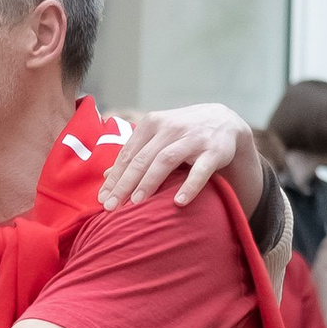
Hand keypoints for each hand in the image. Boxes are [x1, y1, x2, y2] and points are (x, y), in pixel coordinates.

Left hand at [98, 103, 251, 214]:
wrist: (224, 121)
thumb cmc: (182, 133)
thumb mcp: (158, 136)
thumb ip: (135, 153)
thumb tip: (107, 175)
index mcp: (152, 123)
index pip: (128, 154)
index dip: (114, 177)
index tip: (102, 199)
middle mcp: (170, 128)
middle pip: (142, 158)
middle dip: (125, 183)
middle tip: (112, 206)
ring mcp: (193, 138)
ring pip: (165, 160)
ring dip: (149, 182)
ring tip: (136, 202)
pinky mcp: (214, 151)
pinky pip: (200, 170)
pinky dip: (189, 186)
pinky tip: (179, 202)